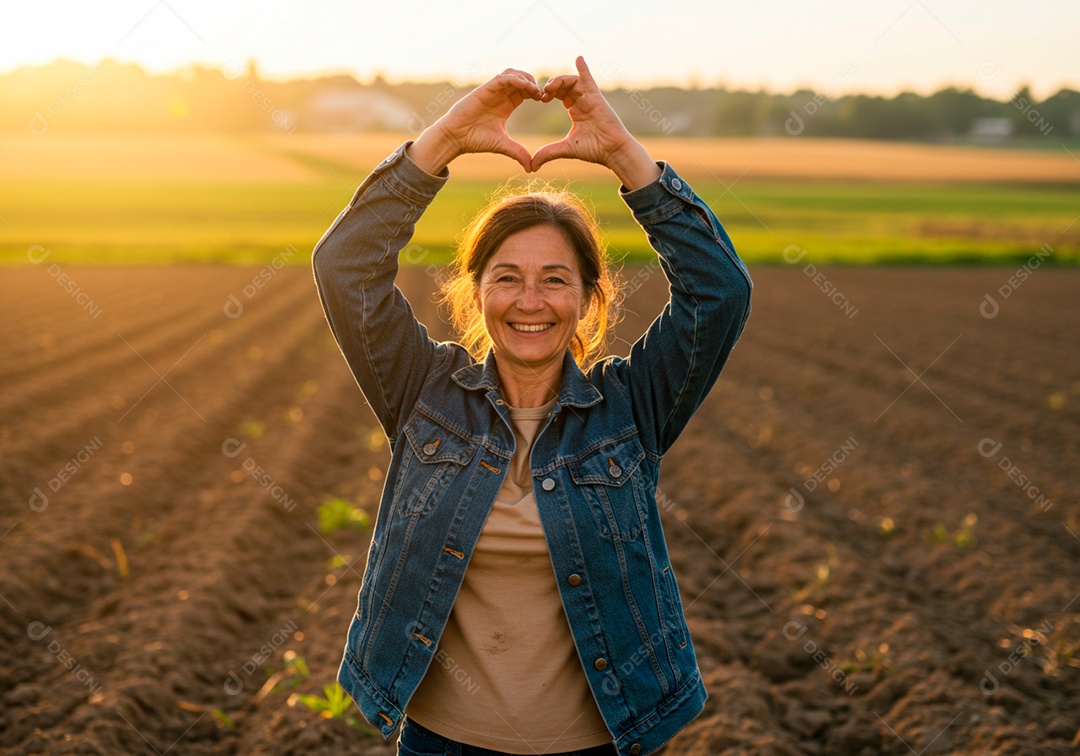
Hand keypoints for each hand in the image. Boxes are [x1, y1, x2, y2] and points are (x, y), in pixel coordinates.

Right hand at [407, 69, 541, 173]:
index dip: (536, 93)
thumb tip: (531, 168)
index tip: (544, 100)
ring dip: (526, 78)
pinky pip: (502, 78)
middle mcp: (499, 95)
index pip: (524, 92)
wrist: (456, 138)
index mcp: (506, 105)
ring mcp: (492, 91)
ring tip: (535, 89)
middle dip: (533, 83)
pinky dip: (515, 79)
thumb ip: (518, 152)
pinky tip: (525, 87)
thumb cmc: (475, 140)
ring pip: (512, 74)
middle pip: (521, 79)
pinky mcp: (485, 89)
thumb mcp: (503, 145)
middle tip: (542, 93)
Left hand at [532, 56, 659, 188]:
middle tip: (541, 94)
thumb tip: (531, 165)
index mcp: (576, 110)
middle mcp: (583, 101)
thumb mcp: (565, 149)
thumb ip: (548, 153)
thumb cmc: (594, 149)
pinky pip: (590, 79)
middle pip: (564, 85)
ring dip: (559, 81)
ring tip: (549, 88)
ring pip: (573, 81)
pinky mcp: (597, 98)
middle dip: (552, 86)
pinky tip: (578, 58)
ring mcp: (590, 98)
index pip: (560, 95)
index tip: (539, 99)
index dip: (548, 93)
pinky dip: (584, 69)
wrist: (612, 151)